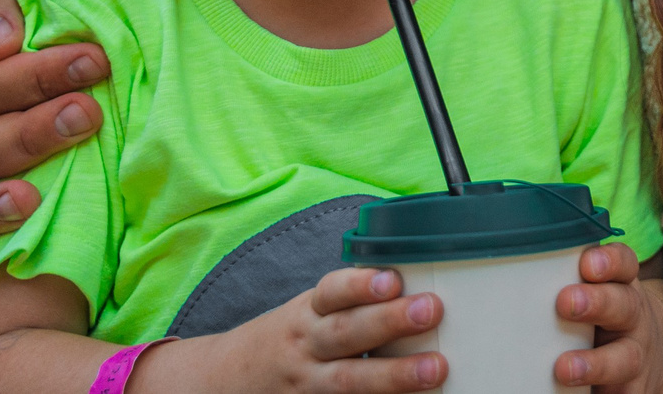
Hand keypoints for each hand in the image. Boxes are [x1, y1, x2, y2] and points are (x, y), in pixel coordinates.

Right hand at [155, 266, 445, 391]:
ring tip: (434, 369)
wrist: (228, 380)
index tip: (392, 279)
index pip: (331, 293)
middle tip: (431, 310)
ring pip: (347, 380)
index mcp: (309, 312)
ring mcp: (307, 384)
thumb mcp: (312, 311)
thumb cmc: (293, 338)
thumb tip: (421, 286)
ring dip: (392, 376)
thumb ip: (355, 301)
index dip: (360, 285)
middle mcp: (307, 347)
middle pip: (346, 334)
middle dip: (388, 322)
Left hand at [552, 245, 662, 393]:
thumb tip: (500, 279)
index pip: (623, 265)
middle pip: (625, 306)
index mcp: (622, 286)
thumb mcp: (596, 291)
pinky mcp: (632, 390)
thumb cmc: (605, 316)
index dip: (609, 261)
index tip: (587, 264)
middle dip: (598, 303)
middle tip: (566, 302)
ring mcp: (635, 355)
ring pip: (625, 358)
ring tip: (565, 369)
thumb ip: (564, 281)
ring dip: (595, 363)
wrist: (657, 355)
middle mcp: (634, 318)